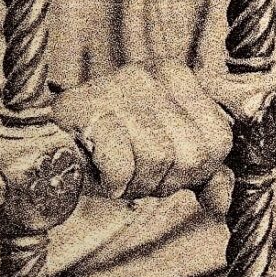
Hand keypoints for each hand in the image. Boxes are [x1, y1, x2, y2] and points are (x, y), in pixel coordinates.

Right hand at [50, 62, 232, 202]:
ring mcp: (119, 87)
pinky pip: (122, 165)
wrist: (52, 142)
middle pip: (192, 154)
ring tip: (121, 172)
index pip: (219, 139)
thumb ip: (206, 174)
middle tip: (141, 173)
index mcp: (180, 76)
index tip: (171, 169)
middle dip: (167, 179)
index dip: (198, 169)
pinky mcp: (86, 109)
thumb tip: (223, 202)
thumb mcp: (168, 154)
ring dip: (138, 183)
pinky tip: (102, 174)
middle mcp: (152, 74)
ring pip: (159, 160)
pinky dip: (113, 183)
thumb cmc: (117, 145)